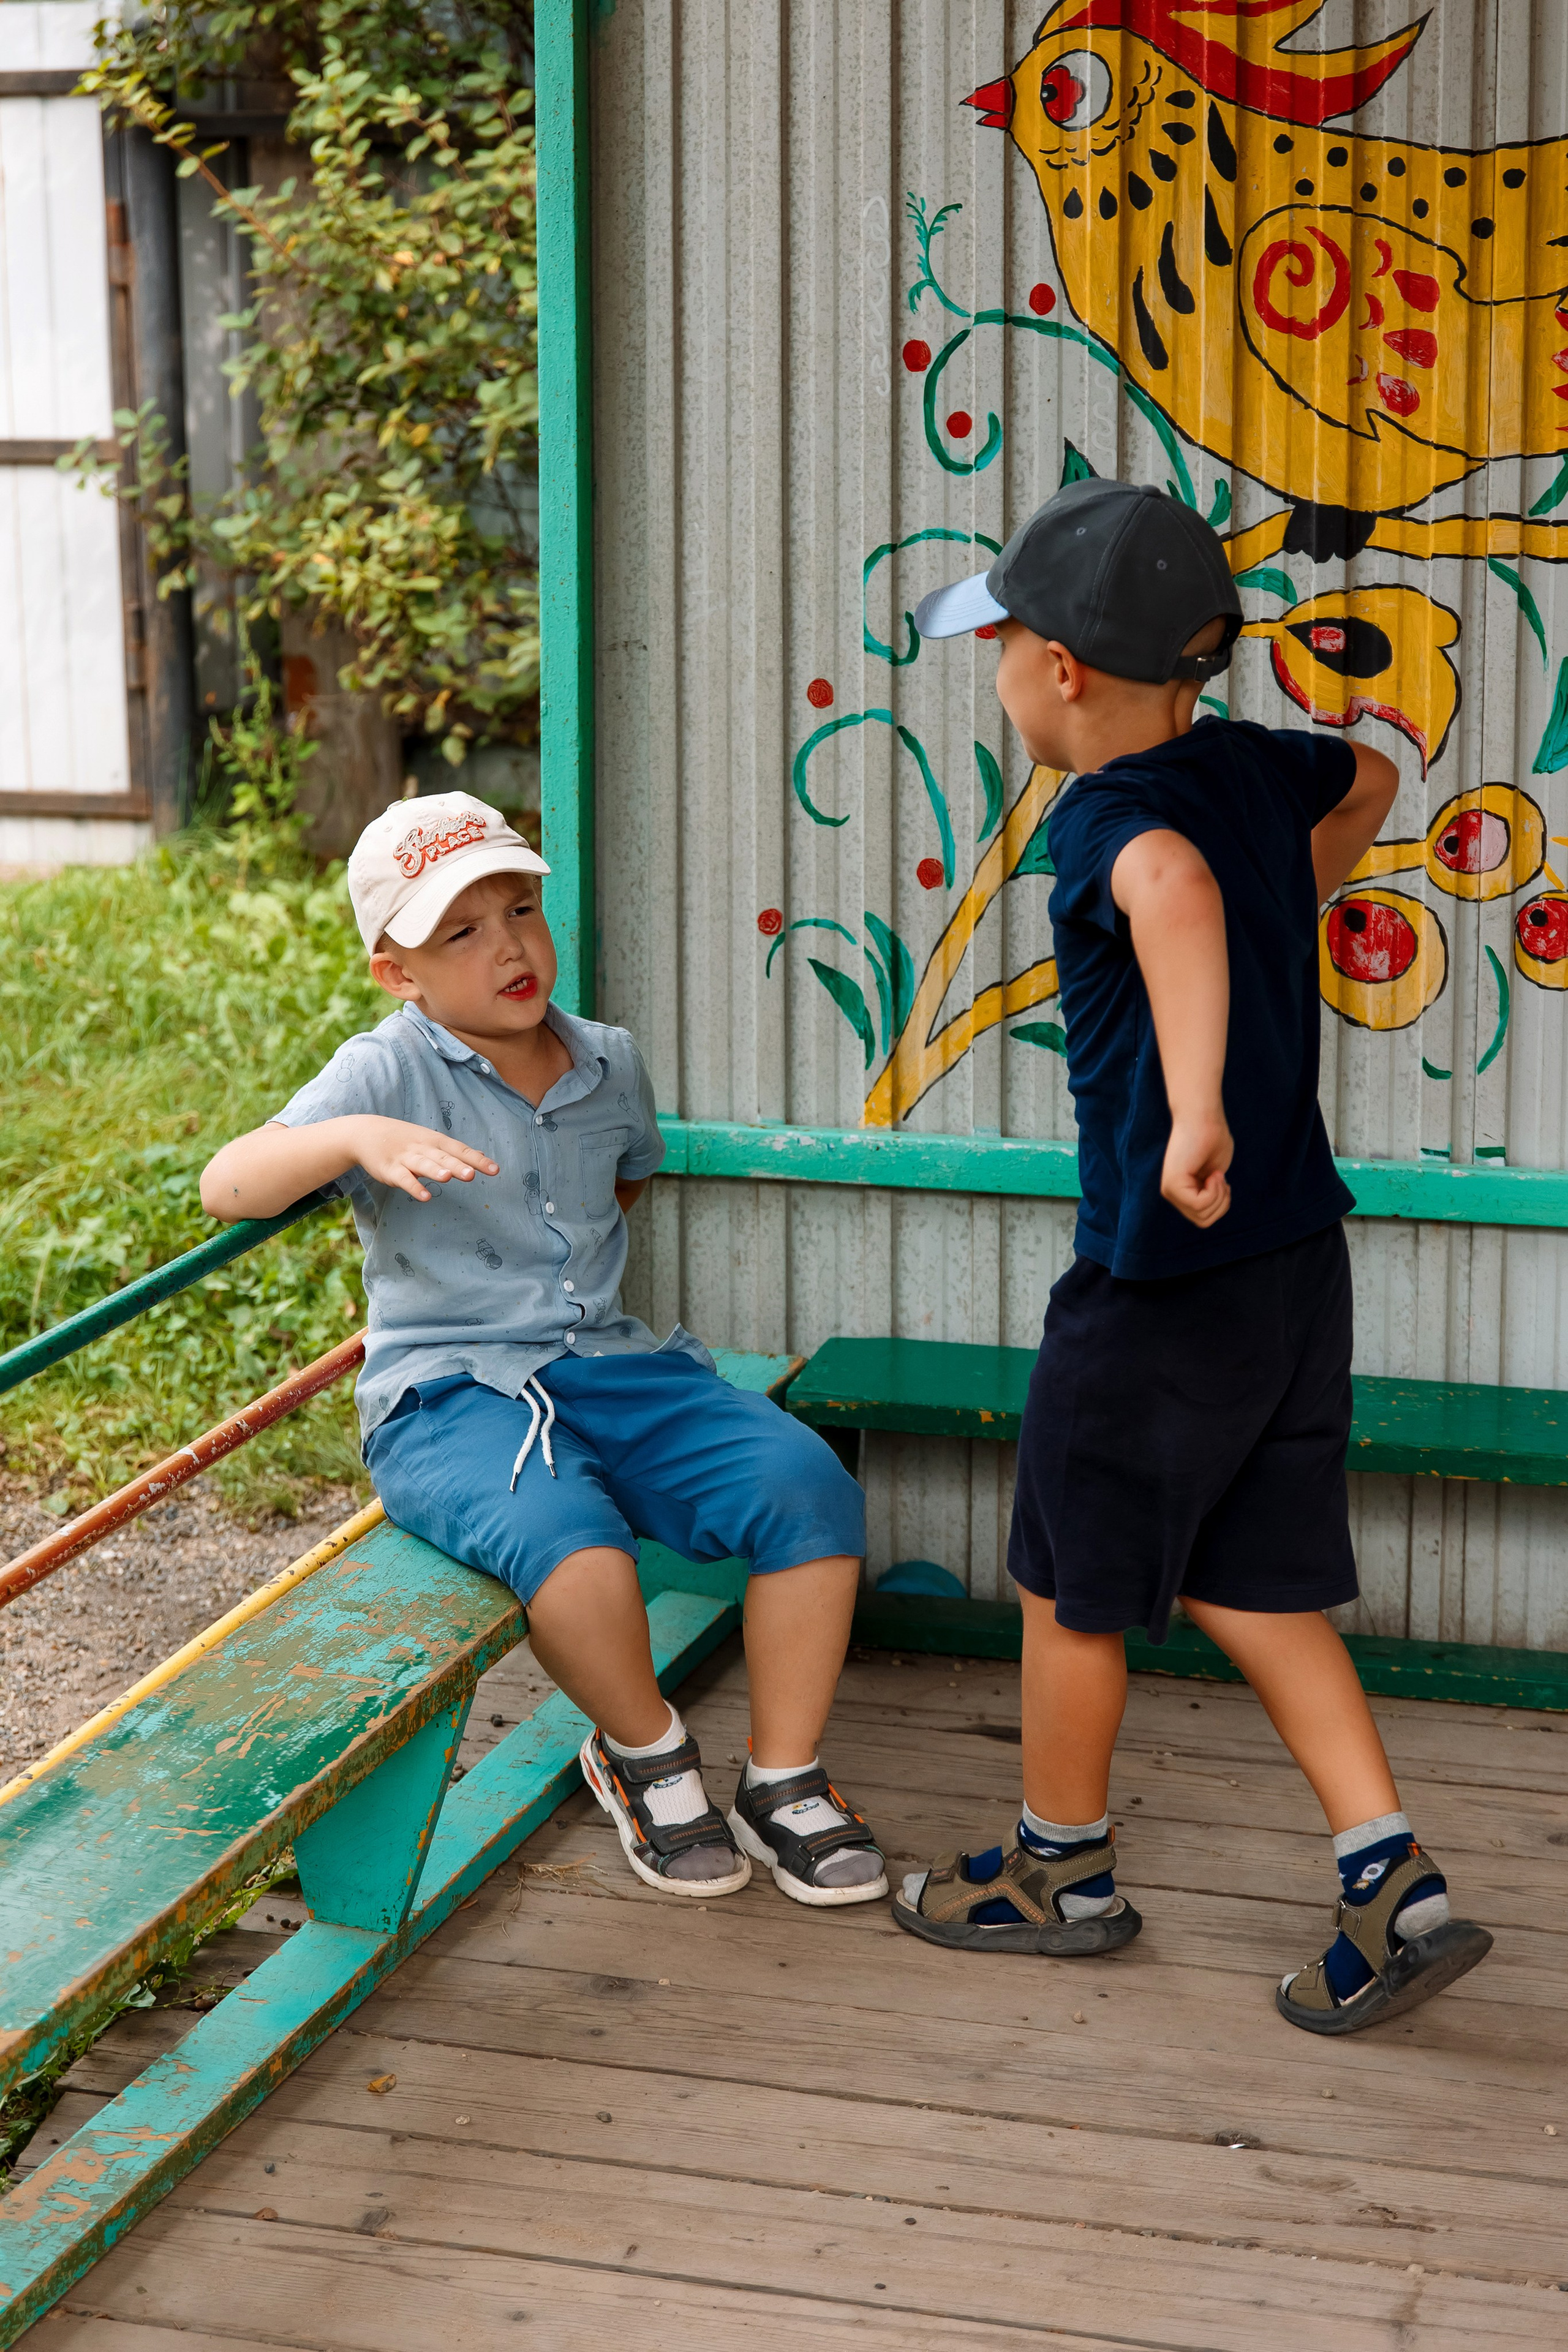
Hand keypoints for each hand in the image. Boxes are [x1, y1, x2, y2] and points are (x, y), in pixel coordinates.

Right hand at [348, 1115, 498, 1202]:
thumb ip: (455, 1151)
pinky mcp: (390, 1169)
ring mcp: (405, 1158)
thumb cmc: (405, 1138)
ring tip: (449, 1178)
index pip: (460, 1150)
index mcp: (435, 1141)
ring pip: (423, 1164)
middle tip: (473, 1175)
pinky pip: (403, 1179)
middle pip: (443, 1157)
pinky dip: (414, 1186)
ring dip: (435, 1170)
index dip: (477, 1160)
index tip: (495, 1170)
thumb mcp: (431, 1141)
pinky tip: (425, 1196)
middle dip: (458, 1165)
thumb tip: (480, 1155)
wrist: (365, 1132)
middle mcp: (423, 1148)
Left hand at [1161, 1112, 1232, 1227]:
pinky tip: (1214, 1174)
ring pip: (1202, 1215)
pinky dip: (1215, 1191)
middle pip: (1203, 1221)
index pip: (1203, 1218)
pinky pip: (1200, 1204)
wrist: (1204, 1116)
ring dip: (1219, 1197)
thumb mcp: (1215, 1174)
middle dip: (1221, 1203)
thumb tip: (1214, 1209)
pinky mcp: (1173, 1184)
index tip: (1222, 1181)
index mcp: (1181, 1192)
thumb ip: (1211, 1193)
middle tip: (1220, 1178)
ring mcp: (1170, 1190)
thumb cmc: (1212, 1138)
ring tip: (1216, 1174)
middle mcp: (1172, 1193)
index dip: (1220, 1204)